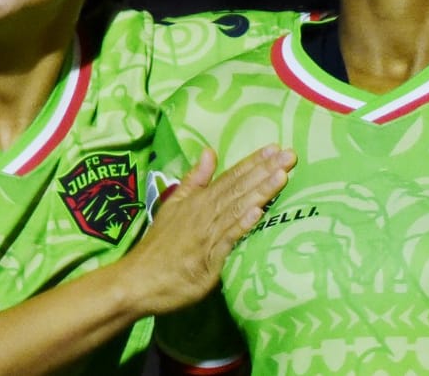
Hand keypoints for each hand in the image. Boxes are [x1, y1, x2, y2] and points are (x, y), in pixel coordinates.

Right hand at [123, 145, 294, 313]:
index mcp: (198, 200)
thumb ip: (195, 180)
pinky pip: (227, 240)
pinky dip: (242, 225)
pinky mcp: (208, 260)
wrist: (138, 280)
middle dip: (264, 171)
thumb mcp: (174, 206)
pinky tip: (258, 213)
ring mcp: (206, 236)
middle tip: (290, 155)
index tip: (276, 148)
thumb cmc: (160, 245)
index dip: (253, 163)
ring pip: (237, 209)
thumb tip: (210, 151)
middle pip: (238, 189)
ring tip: (281, 176)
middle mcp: (204, 213)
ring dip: (260, 192)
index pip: (230, 177)